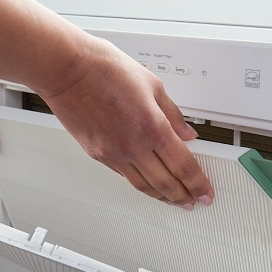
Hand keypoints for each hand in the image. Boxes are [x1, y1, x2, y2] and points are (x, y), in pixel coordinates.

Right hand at [42, 39, 213, 208]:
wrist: (67, 70)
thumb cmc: (105, 69)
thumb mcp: (152, 85)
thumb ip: (173, 115)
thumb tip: (187, 134)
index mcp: (152, 126)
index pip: (183, 166)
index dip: (198, 184)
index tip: (205, 192)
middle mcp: (133, 145)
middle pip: (165, 183)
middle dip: (184, 197)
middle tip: (193, 202)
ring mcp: (114, 153)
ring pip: (144, 186)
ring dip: (162, 197)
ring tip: (173, 200)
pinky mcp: (98, 155)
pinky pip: (125, 176)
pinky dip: (141, 184)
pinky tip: (148, 184)